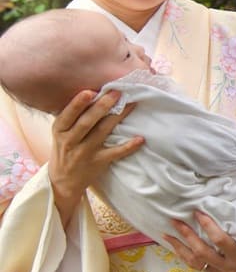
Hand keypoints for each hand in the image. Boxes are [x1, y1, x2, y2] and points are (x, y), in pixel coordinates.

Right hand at [48, 90, 142, 225]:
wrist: (63, 180)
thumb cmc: (65, 148)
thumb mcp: (61, 132)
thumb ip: (72, 117)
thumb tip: (94, 92)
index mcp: (59, 131)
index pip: (67, 115)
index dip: (78, 104)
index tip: (90, 91)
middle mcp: (70, 141)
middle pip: (87, 122)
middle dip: (102, 106)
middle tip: (117, 92)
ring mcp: (84, 153)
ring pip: (102, 132)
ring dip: (118, 117)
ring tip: (132, 104)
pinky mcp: (98, 162)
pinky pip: (115, 153)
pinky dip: (128, 146)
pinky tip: (140, 138)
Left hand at [165, 212, 235, 271]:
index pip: (221, 241)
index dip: (209, 227)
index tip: (198, 213)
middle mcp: (229, 269)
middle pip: (202, 252)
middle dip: (187, 236)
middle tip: (176, 221)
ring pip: (195, 262)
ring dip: (180, 248)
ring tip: (167, 234)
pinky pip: (197, 266)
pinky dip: (184, 257)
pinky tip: (175, 247)